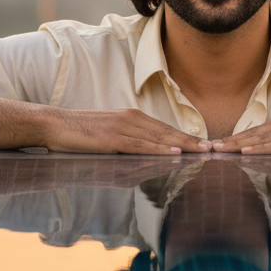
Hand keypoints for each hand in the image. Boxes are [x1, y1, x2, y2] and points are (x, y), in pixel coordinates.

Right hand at [42, 107, 210, 154]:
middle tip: (213, 148)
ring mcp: (122, 127)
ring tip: (201, 151)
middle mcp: (131, 119)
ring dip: (182, 145)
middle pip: (167, 131)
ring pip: (158, 137)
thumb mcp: (109, 133)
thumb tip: (145, 150)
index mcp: (132, 117)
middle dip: (191, 141)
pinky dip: (158, 148)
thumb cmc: (81, 131)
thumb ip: (128, 139)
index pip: (164, 128)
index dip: (185, 137)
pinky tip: (172, 152)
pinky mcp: (112, 138)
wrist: (56, 124)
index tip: (204, 144)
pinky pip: (140, 144)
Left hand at [211, 111, 270, 154]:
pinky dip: (261, 149)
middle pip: (254, 133)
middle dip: (231, 141)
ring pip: (262, 139)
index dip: (237, 137)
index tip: (219, 143)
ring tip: (221, 150)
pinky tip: (248, 152)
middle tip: (210, 147)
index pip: (258, 131)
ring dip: (240, 145)